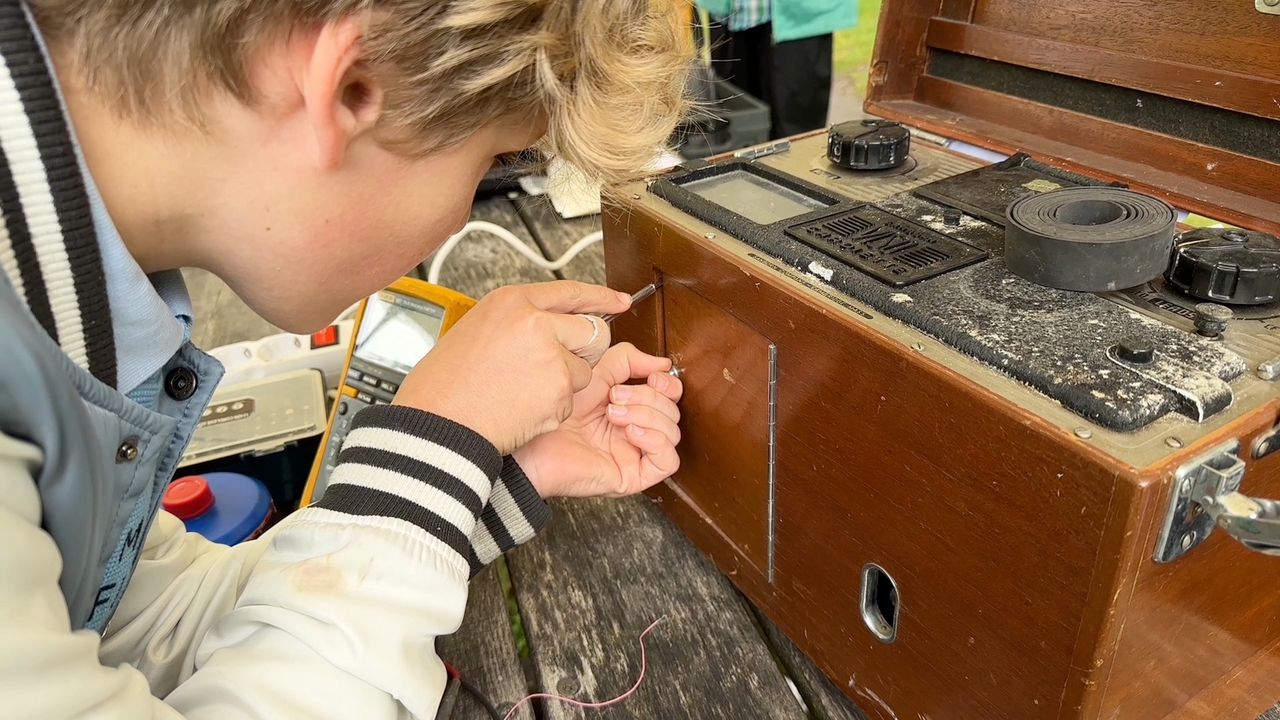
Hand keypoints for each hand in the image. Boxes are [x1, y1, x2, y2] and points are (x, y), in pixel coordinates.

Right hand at [393, 281, 629, 454]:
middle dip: (584, 352)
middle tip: (555, 370)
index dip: (601, 297)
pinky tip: (521, 409)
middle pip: (592, 331)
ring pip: (583, 370)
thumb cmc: (444, 386)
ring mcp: (550, 355)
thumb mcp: (474, 333)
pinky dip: (552, 409)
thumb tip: (545, 327)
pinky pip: (571, 399)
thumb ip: (515, 324)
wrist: (438, 424)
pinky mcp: (558, 388)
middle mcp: (535, 322)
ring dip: (564, 385)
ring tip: (523, 393)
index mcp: (511, 302)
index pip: (570, 292)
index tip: (620, 301)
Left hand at [513, 343, 683, 497]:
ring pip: (672, 433)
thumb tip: (662, 362)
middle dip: (647, 398)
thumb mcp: (595, 374)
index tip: (652, 376)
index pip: (670, 396)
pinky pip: (668, 462)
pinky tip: (629, 431)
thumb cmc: (557, 413)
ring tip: (613, 414)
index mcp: (632, 408)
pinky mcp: (634, 476)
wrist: (534, 442)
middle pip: (672, 412)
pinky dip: (655, 440)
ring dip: (647, 415)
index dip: (667, 383)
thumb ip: (627, 361)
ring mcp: (637, 455)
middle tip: (614, 397)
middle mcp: (638, 432)